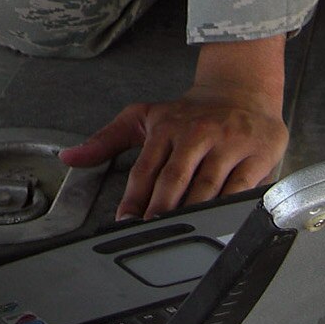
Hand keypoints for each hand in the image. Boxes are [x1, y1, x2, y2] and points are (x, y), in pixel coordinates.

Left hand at [59, 35, 290, 218]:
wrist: (242, 90)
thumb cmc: (191, 112)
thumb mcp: (144, 117)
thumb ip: (106, 140)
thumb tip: (68, 157)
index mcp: (166, 127)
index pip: (146, 169)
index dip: (134, 199)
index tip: (126, 222)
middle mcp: (196, 134)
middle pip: (175, 179)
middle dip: (161, 209)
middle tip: (151, 233)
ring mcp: (228, 144)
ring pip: (206, 186)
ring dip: (192, 212)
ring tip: (179, 232)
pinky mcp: (256, 154)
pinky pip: (241, 187)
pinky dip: (229, 206)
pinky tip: (218, 221)